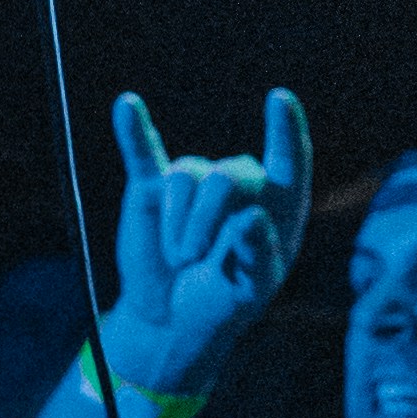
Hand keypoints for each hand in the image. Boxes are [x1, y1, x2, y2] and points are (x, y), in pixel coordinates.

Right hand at [105, 84, 308, 396]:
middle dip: (206, 222)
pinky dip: (134, 131)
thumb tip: (252, 216)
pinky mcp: (153, 187)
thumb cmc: (224, 300)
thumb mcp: (249, 290)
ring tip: (180, 257)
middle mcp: (240, 182)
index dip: (285, 129)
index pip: (289, 158)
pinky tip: (127, 107)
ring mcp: (196, 182)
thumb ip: (257, 255)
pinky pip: (144, 152)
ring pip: (186, 178)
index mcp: (278, 203)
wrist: (172, 318)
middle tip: (194, 258)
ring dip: (178, 224)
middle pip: (225, 177)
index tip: (279, 99)